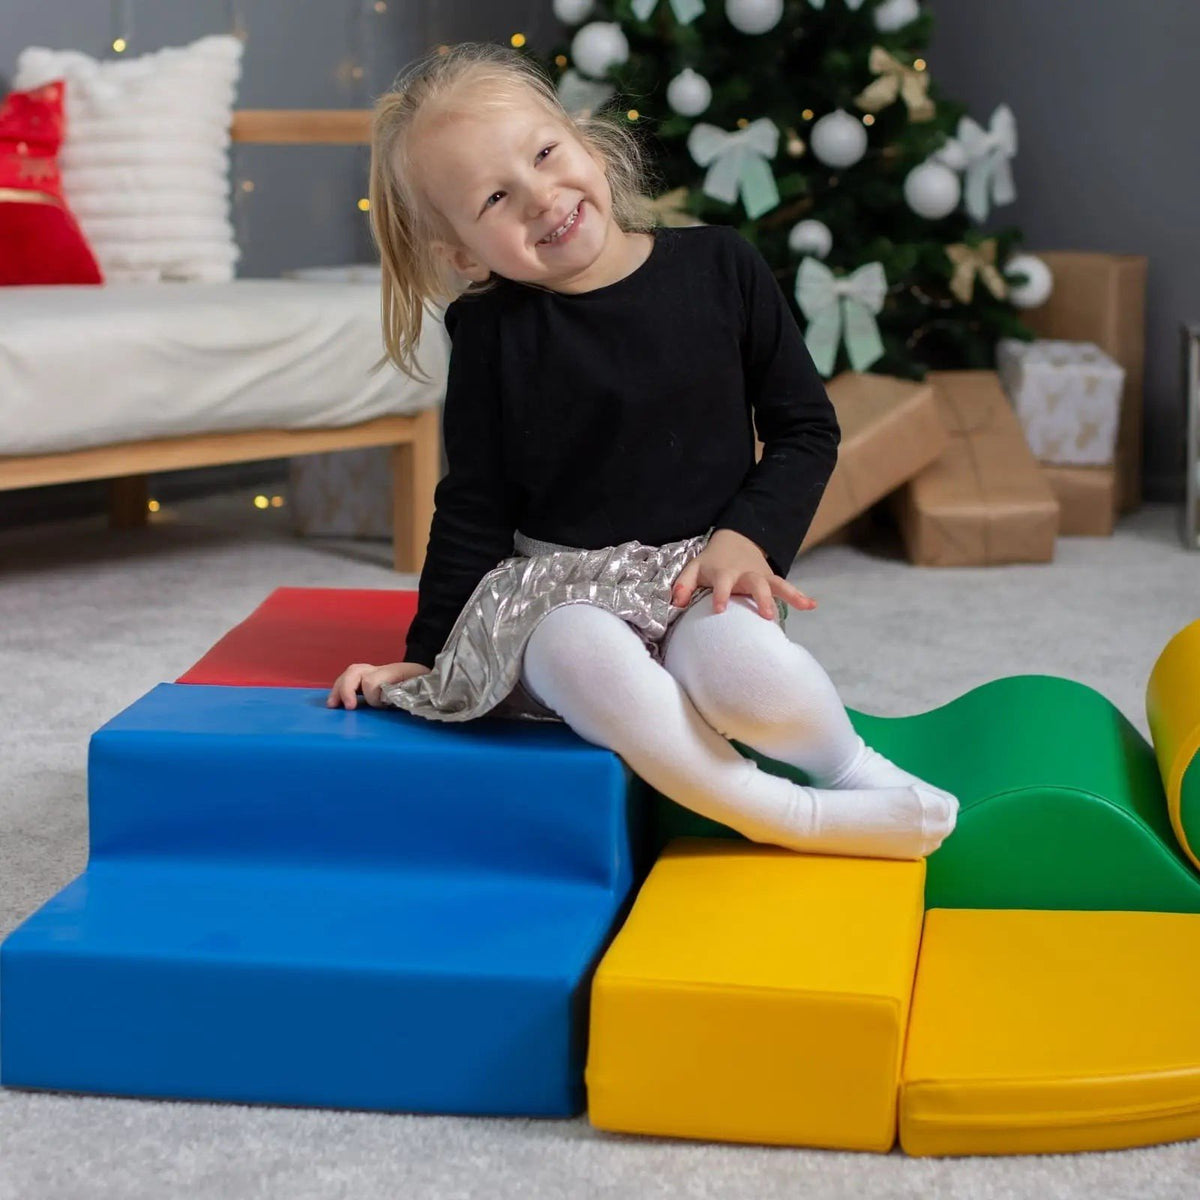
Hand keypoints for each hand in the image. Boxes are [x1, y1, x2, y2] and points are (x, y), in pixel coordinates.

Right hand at [326, 661, 431, 708]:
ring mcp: (374, 672)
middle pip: (356, 671)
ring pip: (350, 674)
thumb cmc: (429, 685)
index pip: (373, 680)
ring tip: (332, 705)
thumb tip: (401, 705)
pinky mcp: (370, 679)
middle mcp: (382, 670)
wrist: (432, 675)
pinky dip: (341, 690)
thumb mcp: (426, 690)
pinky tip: (335, 703)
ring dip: (340, 689)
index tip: (381, 707)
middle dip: (347, 689)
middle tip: (348, 708)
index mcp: (397, 672)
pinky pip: (350, 680)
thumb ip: (413, 697)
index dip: (372, 696)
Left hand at [671, 528, 816, 618]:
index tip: (720, 609)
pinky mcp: (771, 579)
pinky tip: (812, 605)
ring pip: (777, 584)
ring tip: (803, 606)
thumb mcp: (693, 568)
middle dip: (761, 599)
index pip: (722, 583)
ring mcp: (761, 576)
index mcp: (724, 572)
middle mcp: (745, 574)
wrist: (735, 541)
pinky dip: (799, 595)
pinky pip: (786, 586)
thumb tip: (676, 603)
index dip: (721, 595)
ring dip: (789, 595)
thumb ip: (683, 584)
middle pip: (756, 584)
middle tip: (767, 616)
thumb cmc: (711, 562)